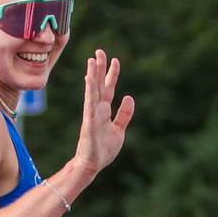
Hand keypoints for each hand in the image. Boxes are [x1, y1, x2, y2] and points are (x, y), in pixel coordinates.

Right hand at [70, 49, 134, 178]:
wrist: (92, 165)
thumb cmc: (103, 149)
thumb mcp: (119, 130)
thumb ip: (124, 114)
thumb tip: (129, 97)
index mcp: (104, 111)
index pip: (108, 88)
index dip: (112, 74)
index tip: (114, 59)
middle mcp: (97, 109)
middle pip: (99, 85)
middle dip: (100, 68)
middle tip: (99, 51)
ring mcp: (91, 115)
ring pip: (92, 92)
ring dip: (92, 76)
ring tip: (91, 61)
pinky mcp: (89, 123)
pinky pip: (89, 105)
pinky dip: (90, 93)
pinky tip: (89, 81)